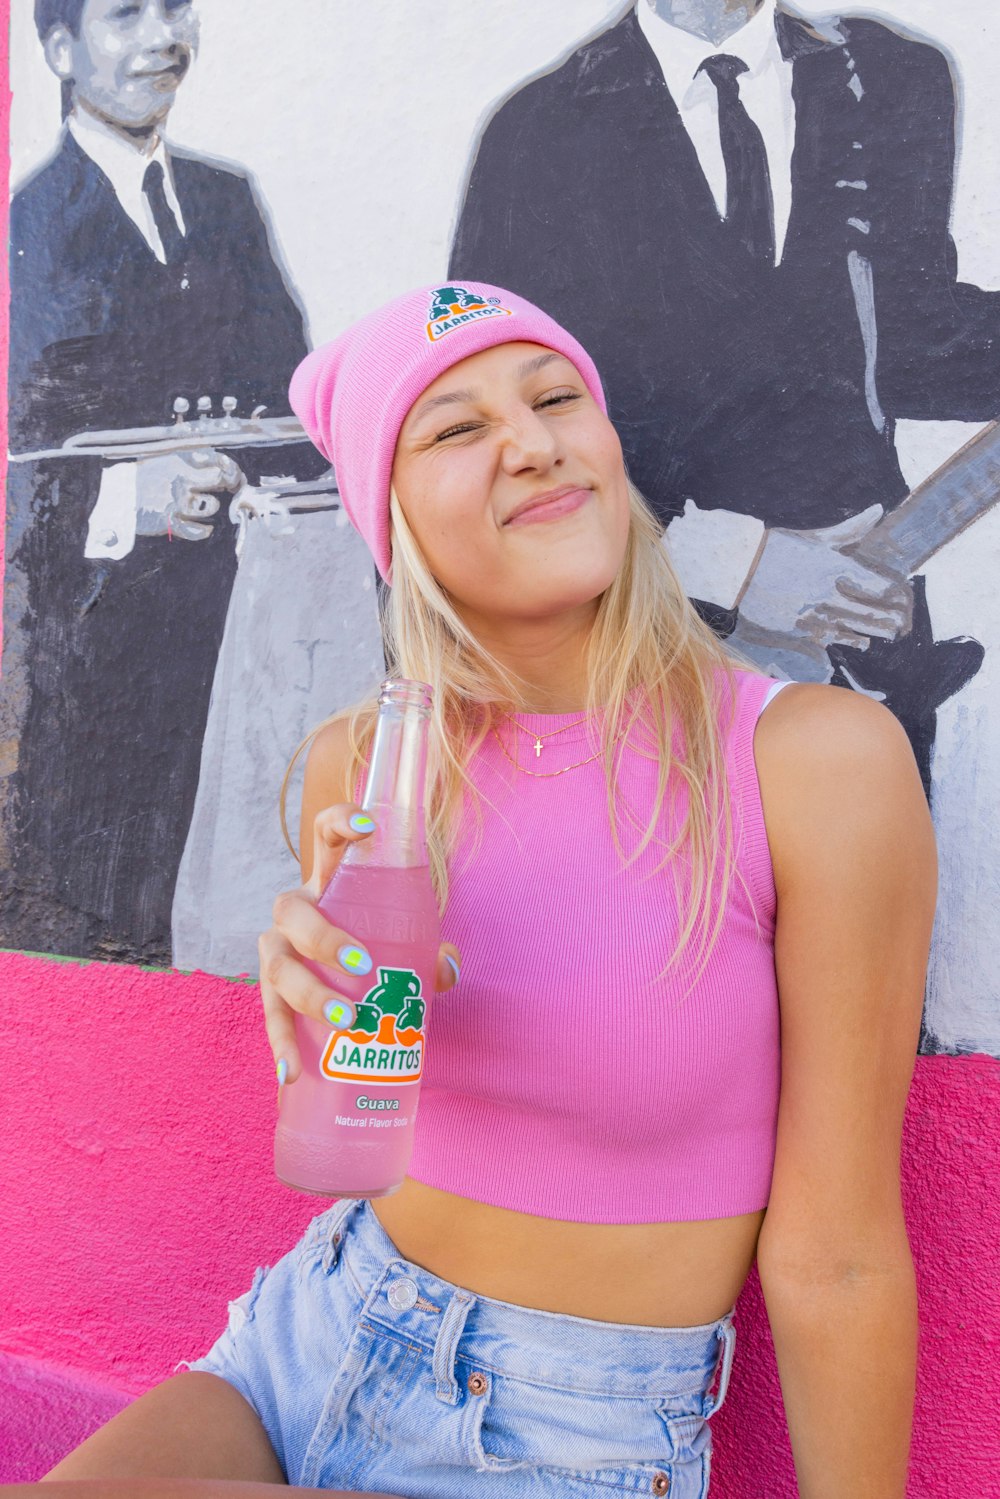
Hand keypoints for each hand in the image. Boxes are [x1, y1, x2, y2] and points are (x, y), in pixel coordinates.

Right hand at [135, 448, 243, 539]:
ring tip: (204, 506)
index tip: (234, 475)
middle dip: (230, 485)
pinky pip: (198, 530)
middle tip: (230, 490)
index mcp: (179, 460)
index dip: (231, 468)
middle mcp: (180, 478)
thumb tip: (221, 466)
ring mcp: (175, 500)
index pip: (217, 459)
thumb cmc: (141, 478)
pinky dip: (204, 531)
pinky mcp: (169, 521)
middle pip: (220, 479)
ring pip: (211, 505)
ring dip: (211, 507)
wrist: (114, 495)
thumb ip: (191, 461)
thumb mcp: (164, 459)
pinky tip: (205, 528)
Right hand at [258, 804, 460, 1083]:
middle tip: (362, 964)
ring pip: (276, 966)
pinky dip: (281, 1046)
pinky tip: (291, 1073)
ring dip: (308, 993)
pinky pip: (270, 1018)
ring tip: (346, 1020)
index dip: (341, 821)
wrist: (350, 981)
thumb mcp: (409, 944)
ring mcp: (276, 952)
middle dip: (323, 936)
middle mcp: (295, 911)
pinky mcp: (271, 995)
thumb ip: (431, 954)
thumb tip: (446, 967)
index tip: (368, 826)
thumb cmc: (382, 950)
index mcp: (331, 881)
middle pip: (291, 910)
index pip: (325, 836)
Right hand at [735, 505, 913, 651]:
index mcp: (835, 566)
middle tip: (902, 625)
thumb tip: (878, 511)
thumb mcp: (816, 537)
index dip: (894, 594)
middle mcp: (828, 592)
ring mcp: (813, 613)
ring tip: (887, 634)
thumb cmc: (779, 548)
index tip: (904, 599)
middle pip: (870, 611)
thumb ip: (850, 530)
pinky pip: (829, 638)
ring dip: (872, 632)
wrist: (740, 569)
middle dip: (889, 619)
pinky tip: (859, 641)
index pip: (877, 585)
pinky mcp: (797, 628)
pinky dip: (847, 640)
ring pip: (853, 628)